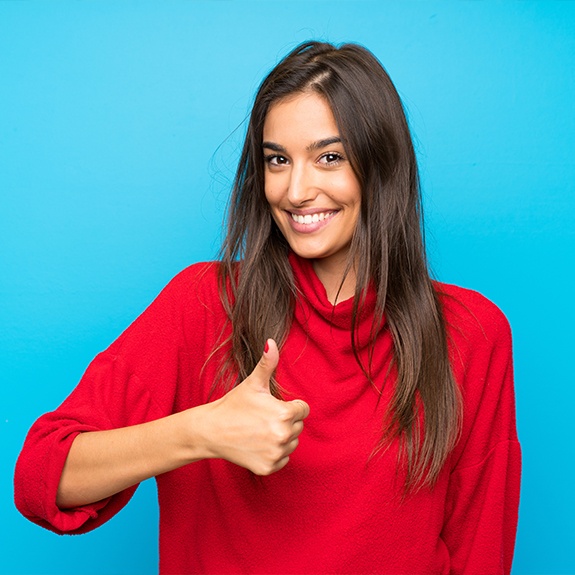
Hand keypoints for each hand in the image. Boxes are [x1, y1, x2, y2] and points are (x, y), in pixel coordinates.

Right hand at [204, 339, 309, 474]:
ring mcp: (276, 454)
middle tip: (263, 418)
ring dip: (281, 438)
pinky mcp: (268, 468)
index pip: (303, 410)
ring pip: (292, 443)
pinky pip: (283, 459)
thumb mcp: (253, 383)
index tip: (272, 406)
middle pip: (298, 426)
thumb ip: (268, 363)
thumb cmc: (234, 405)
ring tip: (260, 430)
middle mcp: (284, 436)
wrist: (211, 431)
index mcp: (285, 414)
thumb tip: (272, 341)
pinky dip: (273, 454)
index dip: (289, 406)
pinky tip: (257, 445)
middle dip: (285, 421)